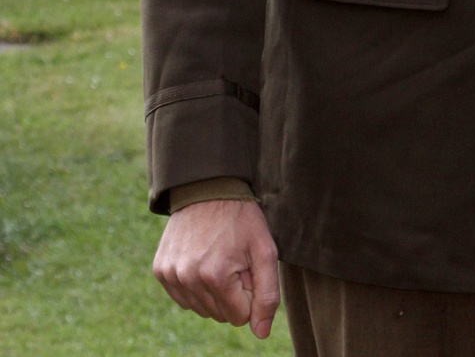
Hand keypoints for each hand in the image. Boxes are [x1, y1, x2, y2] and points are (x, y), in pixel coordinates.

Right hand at [153, 198, 279, 338]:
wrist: (208, 188)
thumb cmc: (241, 219)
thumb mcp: (265, 250)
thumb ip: (268, 295)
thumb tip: (261, 333)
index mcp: (215, 275)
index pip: (239, 317)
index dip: (249, 293)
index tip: (247, 266)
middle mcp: (188, 278)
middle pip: (219, 315)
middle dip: (232, 293)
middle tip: (234, 260)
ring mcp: (170, 275)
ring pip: (201, 309)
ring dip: (213, 292)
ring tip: (218, 258)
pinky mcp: (160, 270)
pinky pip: (183, 298)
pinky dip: (195, 287)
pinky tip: (202, 261)